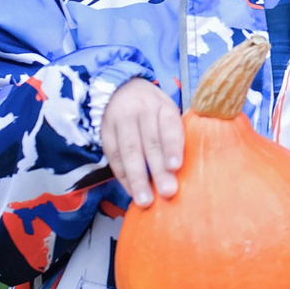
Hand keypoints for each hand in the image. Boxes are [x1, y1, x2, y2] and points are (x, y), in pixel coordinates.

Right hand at [102, 77, 182, 204]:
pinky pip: (113, 156)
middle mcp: (141, 111)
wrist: (121, 88)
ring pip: (129, 151)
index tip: (176, 167)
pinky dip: (122, 176)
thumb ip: (175, 134)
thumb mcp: (168, 112)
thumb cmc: (154, 109)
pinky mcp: (105, 132)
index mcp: (163, 106)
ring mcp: (120, 121)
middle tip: (167, 192)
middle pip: (149, 142)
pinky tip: (131, 191)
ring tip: (145, 200)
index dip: (172, 147)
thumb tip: (184, 170)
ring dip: (137, 178)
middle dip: (158, 170)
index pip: (169, 126)